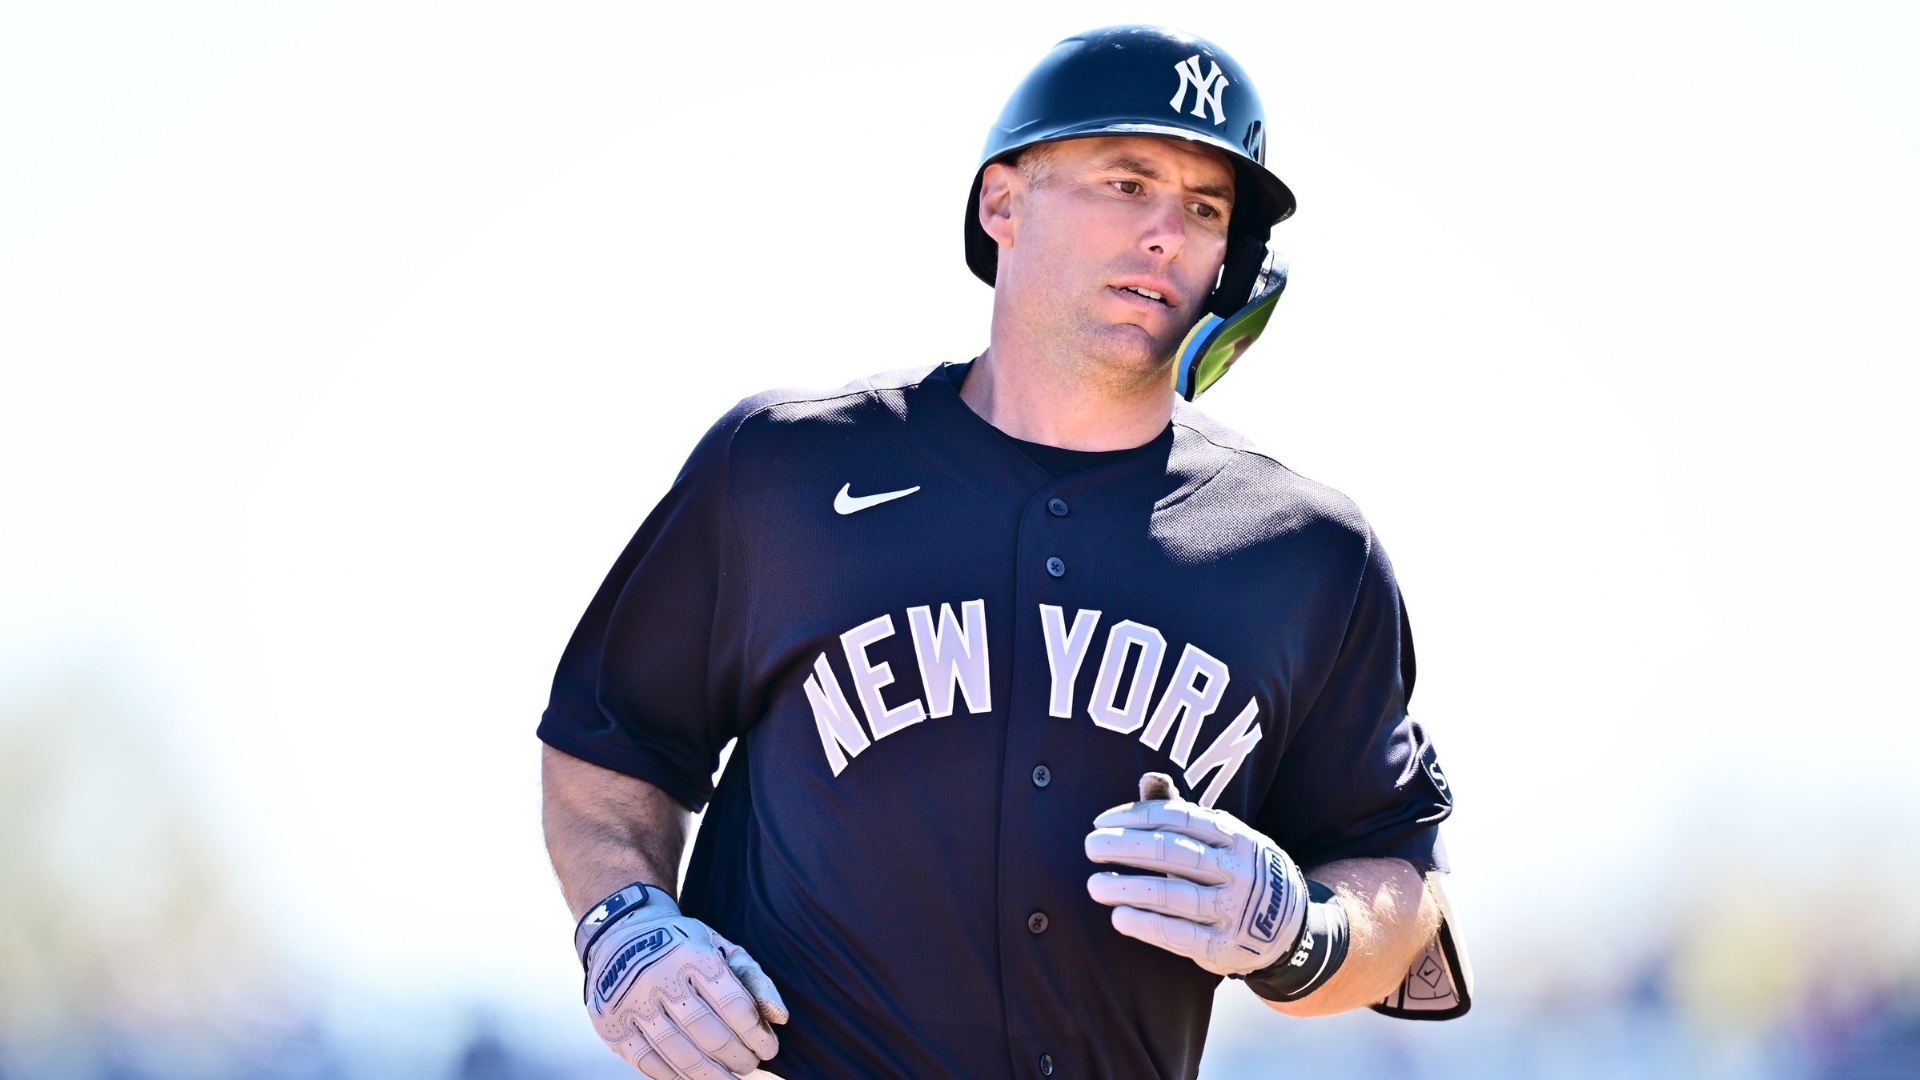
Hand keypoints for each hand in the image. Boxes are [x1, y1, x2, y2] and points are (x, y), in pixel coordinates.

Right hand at [578, 884, 787, 1079]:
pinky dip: (677, 1077)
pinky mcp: (611, 1025)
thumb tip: (780, 1018)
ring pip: (680, 1054)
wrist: (621, 934)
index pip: (736, 1006)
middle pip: (710, 1035)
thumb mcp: (721, 948)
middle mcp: (660, 977)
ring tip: (730, 1079)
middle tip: (750, 1065)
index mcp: (694, 955)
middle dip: (738, 1058)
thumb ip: (754, 980)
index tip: (769, 1049)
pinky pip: (649, 1063)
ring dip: (712, 1075)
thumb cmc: (683, 946)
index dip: (757, 1035)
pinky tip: (696, 1079)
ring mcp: (632, 1003)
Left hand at [1085, 772, 1308, 976]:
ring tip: (1094, 885)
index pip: (1179, 818)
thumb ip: (1183, 813)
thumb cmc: (1240, 870)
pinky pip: (1180, 935)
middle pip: (1173, 852)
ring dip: (1128, 888)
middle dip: (1126, 847)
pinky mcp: (1222, 947)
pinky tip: (1118, 917)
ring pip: (1173, 895)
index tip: (1101, 821)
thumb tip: (1148, 778)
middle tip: (1090, 846)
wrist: (1290, 926)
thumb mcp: (1225, 838)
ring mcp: (1232, 910)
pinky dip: (1147, 925)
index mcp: (1235, 837)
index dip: (1136, 817)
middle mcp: (1236, 871)